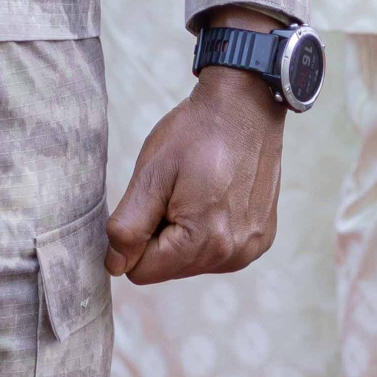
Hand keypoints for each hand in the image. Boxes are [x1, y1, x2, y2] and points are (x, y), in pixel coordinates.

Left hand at [107, 63, 285, 283]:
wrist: (246, 106)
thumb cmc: (195, 133)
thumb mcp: (151, 174)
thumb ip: (129, 226)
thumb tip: (115, 266)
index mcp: (203, 242)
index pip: (142, 271)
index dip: (134, 238)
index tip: (150, 200)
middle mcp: (233, 256)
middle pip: (168, 268)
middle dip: (160, 235)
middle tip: (174, 191)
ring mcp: (251, 249)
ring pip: (192, 261)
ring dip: (184, 233)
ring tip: (195, 190)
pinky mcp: (260, 239)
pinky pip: (218, 250)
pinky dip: (209, 229)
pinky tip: (216, 195)